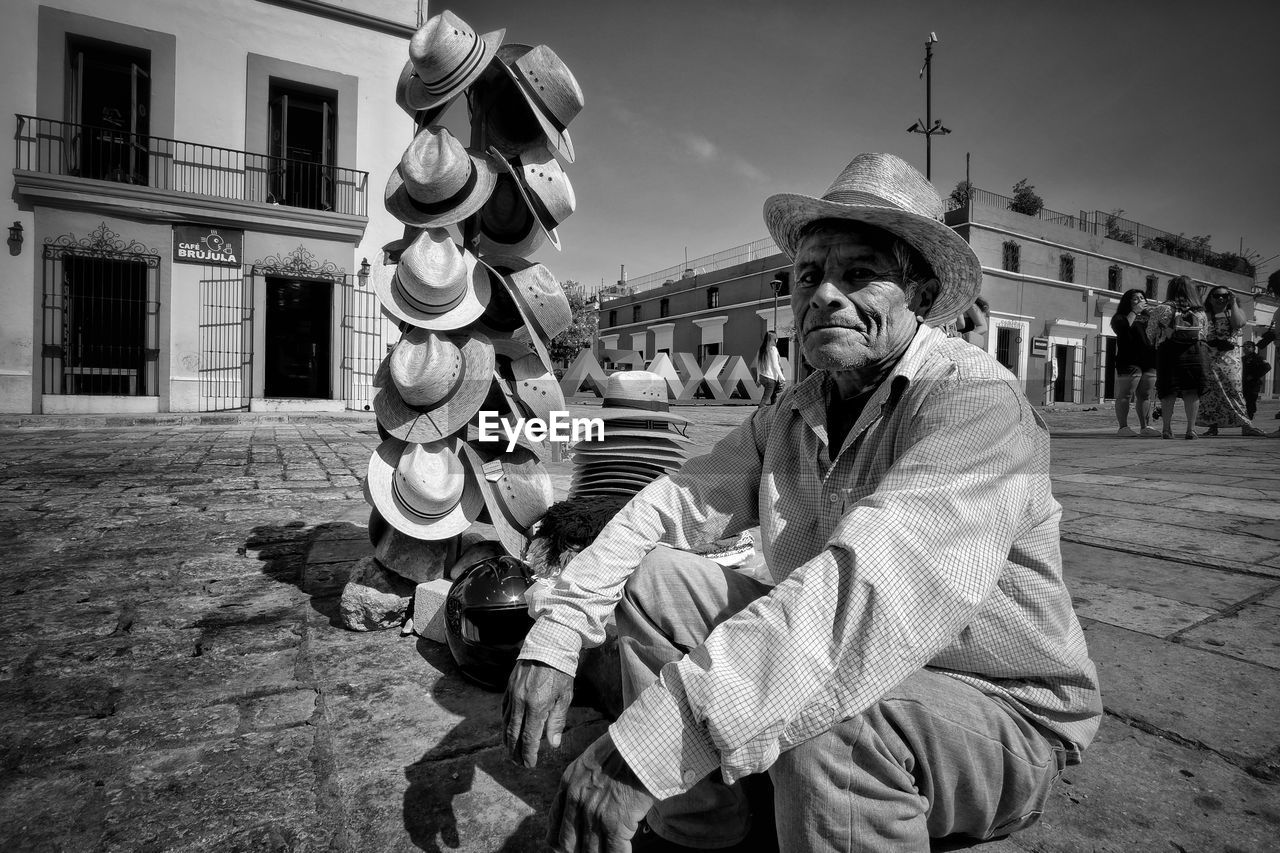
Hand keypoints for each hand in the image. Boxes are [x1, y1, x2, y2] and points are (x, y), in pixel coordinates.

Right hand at [503, 660, 574, 766]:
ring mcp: (512, 694)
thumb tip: (552, 744)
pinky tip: (508, 729)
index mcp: (536, 706)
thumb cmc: (561, 672)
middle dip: (515, 751)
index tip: (529, 764)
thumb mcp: (565, 697)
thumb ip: (557, 721)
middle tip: (519, 763)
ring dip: (507, 740)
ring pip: (506, 723)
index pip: (529, 738)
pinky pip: (504, 709)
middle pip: (514, 734)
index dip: (528, 754)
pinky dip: (505, 722)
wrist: (548, 646)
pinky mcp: (508, 687)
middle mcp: (521, 702)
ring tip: (511, 751)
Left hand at [546, 732, 656, 852]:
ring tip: (607, 851)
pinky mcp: (615, 824)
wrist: (639, 747)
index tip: (566, 848)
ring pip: (590, 852)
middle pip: (568, 845)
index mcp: (567, 786)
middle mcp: (576, 802)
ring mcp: (594, 815)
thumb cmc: (621, 750)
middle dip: (577, 852)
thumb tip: (585, 801)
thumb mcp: (588, 761)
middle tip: (590, 851)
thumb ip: (580, 783)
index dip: (559, 843)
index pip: (554, 827)